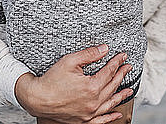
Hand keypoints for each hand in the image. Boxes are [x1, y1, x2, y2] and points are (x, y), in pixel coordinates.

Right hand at [15, 45, 133, 123]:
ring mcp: (88, 113)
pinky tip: (117, 114)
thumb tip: (105, 49)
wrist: (36, 99)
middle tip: (127, 67)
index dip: (117, 62)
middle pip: (112, 86)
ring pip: (109, 103)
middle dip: (121, 75)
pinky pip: (101, 120)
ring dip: (121, 95)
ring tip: (129, 89)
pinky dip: (110, 117)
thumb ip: (89, 54)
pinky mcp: (83, 121)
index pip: (109, 71)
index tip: (122, 56)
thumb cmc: (51, 80)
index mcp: (91, 87)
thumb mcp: (70, 61)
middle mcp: (93, 102)